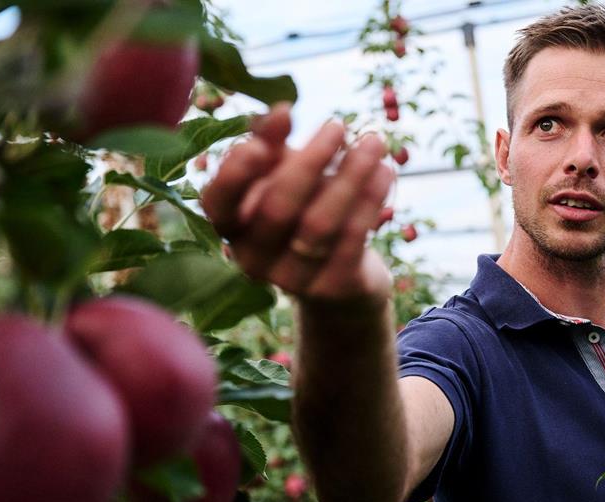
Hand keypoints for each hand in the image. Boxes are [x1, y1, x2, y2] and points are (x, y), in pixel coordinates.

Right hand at [202, 103, 394, 305]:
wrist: (341, 274)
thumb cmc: (303, 209)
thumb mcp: (281, 173)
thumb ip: (273, 141)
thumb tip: (281, 111)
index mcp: (232, 226)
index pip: (219, 202)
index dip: (235, 174)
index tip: (260, 144)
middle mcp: (253, 258)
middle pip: (277, 209)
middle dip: (309, 162)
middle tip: (337, 125)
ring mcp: (292, 279)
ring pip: (320, 224)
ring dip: (350, 176)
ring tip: (374, 142)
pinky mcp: (333, 287)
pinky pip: (352, 240)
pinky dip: (369, 200)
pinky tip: (385, 171)